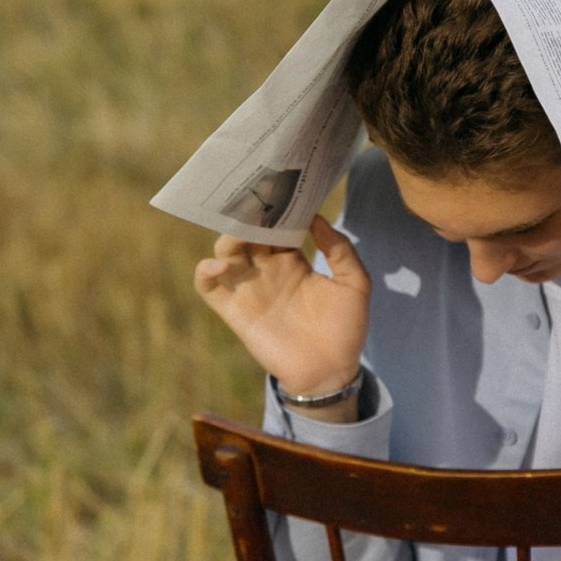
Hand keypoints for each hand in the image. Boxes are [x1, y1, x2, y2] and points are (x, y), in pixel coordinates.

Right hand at [194, 214, 370, 399]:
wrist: (331, 372)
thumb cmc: (346, 329)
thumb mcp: (355, 284)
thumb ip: (340, 250)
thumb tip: (317, 218)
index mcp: (295, 260)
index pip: (278, 225)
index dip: (277, 208)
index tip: (277, 187)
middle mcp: (268, 270)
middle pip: (249, 233)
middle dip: (248, 216)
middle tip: (251, 199)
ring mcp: (250, 289)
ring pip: (226, 252)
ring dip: (227, 237)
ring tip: (239, 232)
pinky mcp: (235, 311)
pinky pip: (208, 287)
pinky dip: (205, 271)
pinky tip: (220, 264)